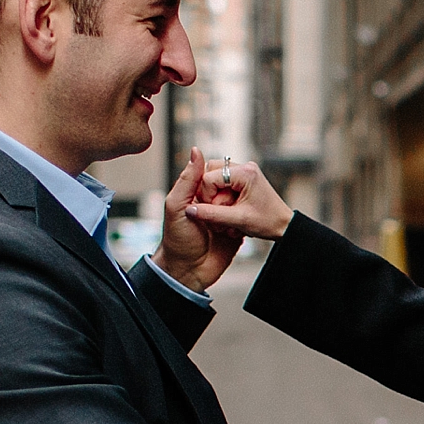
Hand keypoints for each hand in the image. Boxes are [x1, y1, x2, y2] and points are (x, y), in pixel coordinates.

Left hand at [157, 151, 290, 293]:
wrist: (189, 273)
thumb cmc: (177, 241)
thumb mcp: (177, 207)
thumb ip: (187, 179)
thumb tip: (196, 150)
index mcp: (195, 192)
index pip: (214, 173)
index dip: (217, 182)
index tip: (213, 196)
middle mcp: (211, 201)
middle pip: (231, 186)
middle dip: (228, 200)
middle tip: (217, 216)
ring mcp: (225, 215)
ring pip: (241, 202)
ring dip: (236, 213)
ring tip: (222, 228)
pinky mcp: (236, 229)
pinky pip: (246, 219)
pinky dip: (243, 223)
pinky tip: (234, 232)